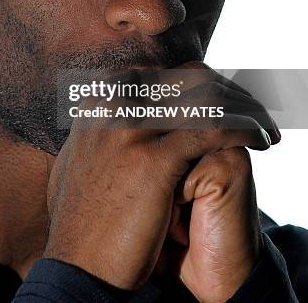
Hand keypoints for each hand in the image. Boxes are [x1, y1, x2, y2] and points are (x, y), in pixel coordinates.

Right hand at [43, 65, 279, 293]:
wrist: (77, 265)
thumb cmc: (81, 218)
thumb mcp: (77, 160)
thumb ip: (95, 131)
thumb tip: (103, 114)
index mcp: (98, 104)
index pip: (159, 74)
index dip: (194, 85)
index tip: (217, 103)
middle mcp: (112, 107)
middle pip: (185, 76)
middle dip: (223, 89)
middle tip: (245, 110)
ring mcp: (130, 130)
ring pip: (204, 94)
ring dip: (241, 105)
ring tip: (260, 124)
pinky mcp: (153, 160)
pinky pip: (213, 129)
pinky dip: (244, 129)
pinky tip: (261, 140)